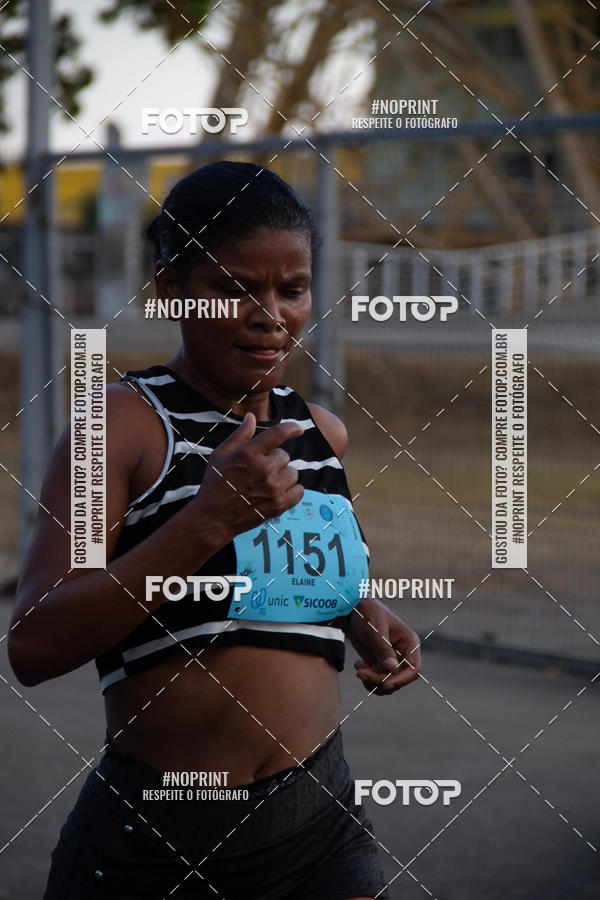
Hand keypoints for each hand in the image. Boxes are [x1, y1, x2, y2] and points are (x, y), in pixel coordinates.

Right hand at [194, 412, 303, 539]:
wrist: (213, 518)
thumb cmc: (214, 484)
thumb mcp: (220, 455)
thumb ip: (239, 435)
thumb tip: (251, 416)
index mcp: (249, 454)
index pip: (278, 433)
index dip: (292, 428)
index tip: (298, 428)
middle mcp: (263, 469)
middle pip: (284, 456)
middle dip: (274, 460)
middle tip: (258, 471)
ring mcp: (273, 488)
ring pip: (293, 473)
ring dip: (283, 476)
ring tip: (265, 484)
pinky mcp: (279, 505)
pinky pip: (299, 490)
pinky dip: (291, 491)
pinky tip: (276, 492)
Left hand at [348, 596, 420, 694]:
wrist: (353, 610)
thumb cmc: (368, 614)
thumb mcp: (375, 630)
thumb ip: (383, 649)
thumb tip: (392, 668)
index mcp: (409, 643)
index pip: (413, 669)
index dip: (401, 680)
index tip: (384, 683)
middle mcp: (403, 654)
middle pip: (398, 679)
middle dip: (379, 680)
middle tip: (361, 672)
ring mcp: (391, 661)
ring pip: (388, 683)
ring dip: (373, 682)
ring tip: (359, 669)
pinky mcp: (379, 664)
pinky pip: (378, 681)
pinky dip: (368, 680)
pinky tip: (358, 666)